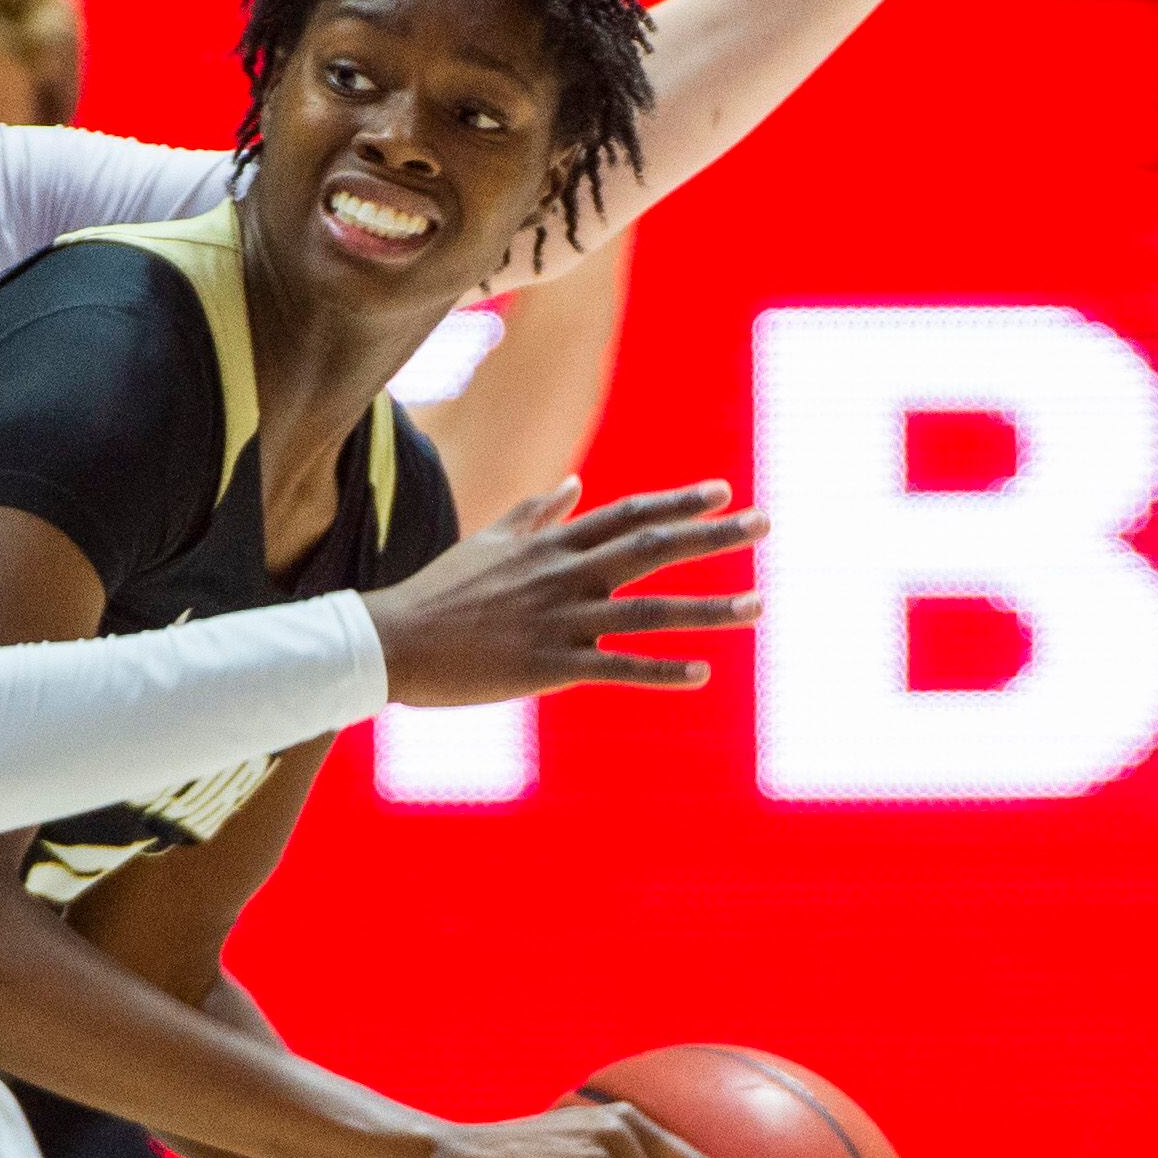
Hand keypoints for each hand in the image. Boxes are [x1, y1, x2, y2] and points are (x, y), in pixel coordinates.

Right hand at [361, 478, 763, 706]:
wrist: (392, 640)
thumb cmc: (438, 592)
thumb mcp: (489, 541)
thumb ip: (536, 514)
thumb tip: (574, 484)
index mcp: (551, 546)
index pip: (627, 514)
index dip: (678, 502)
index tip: (723, 492)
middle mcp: (563, 576)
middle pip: (652, 547)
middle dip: (713, 535)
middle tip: (765, 524)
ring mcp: (559, 620)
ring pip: (648, 610)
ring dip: (708, 608)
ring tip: (758, 606)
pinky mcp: (548, 667)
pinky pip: (615, 666)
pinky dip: (660, 669)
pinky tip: (700, 673)